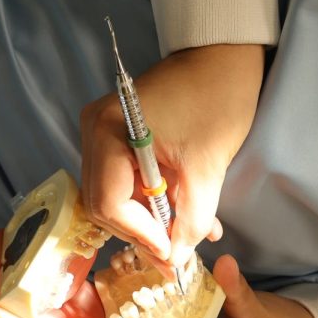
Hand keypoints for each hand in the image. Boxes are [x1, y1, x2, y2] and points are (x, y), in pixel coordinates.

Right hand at [80, 44, 263, 274]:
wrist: (223, 57)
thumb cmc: (216, 100)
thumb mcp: (207, 168)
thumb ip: (190, 219)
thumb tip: (176, 260)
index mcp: (107, 132)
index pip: (109, 203)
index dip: (140, 235)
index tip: (172, 254)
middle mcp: (94, 132)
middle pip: (104, 204)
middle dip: (141, 233)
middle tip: (177, 254)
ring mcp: (103, 133)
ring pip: (115, 196)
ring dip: (149, 221)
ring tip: (187, 236)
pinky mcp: (119, 135)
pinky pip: (127, 180)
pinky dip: (152, 202)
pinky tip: (185, 214)